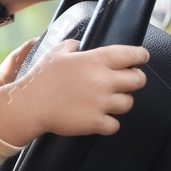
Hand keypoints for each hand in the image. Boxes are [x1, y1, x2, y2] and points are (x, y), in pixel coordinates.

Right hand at [0, 39, 148, 146]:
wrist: (28, 105)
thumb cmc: (41, 78)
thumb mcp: (56, 53)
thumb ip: (72, 46)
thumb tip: (79, 44)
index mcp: (95, 60)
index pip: (132, 55)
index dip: (141, 56)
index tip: (142, 58)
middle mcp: (103, 80)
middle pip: (138, 80)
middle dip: (135, 79)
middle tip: (127, 81)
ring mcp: (101, 103)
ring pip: (128, 103)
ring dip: (121, 101)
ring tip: (110, 100)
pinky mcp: (95, 122)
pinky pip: (115, 125)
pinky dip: (109, 123)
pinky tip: (101, 118)